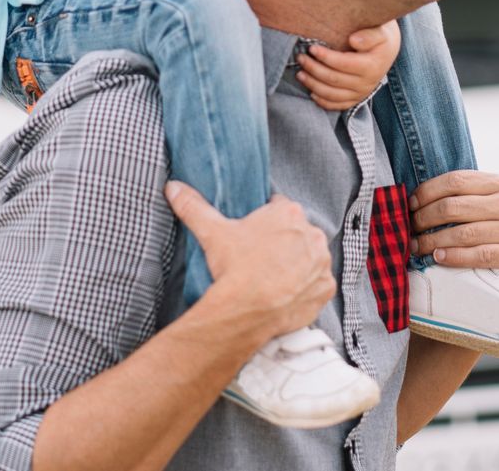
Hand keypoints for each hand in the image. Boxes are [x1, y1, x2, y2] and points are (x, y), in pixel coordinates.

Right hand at [165, 183, 334, 340]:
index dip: (265, 221)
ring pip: (311, 257)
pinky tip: (288, 294)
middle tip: (261, 259)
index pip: (279, 208)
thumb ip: (194, 206)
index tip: (253, 236)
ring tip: (273, 278)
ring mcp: (321, 262)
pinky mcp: (326, 288)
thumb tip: (173, 187)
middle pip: (297, 233)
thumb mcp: (212, 233)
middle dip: (284, 242)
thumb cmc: (233, 268)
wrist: (247, 311)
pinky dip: (307, 288)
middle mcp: (312, 233)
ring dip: (298, 264)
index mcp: (288, 213)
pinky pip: (319, 284)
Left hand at [298, 21, 401, 110]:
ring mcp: (361, 93)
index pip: (343, 64)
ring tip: (300, 73)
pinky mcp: (356, 99)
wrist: (389, 49)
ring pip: (332, 94)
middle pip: (334, 79)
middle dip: (314, 69)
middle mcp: (367, 83)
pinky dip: (322, 101)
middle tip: (301, 58)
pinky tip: (311, 92)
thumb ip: (369, 35)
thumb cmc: (381, 36)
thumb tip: (353, 40)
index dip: (325, 57)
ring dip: (313, 85)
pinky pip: (337, 105)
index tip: (311, 48)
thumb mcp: (381, 32)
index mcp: (372, 66)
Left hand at [409, 170, 498, 287]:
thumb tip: (414, 199)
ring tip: (417, 247)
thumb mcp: (486, 205)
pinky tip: (438, 258)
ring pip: (464, 233)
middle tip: (410, 230)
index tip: (409, 206)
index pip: (455, 181)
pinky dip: (455, 257)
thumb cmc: (497, 228)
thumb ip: (462, 197)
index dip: (427, 193)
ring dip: (433, 241)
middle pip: (454, 206)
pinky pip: (480, 255)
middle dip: (424, 219)